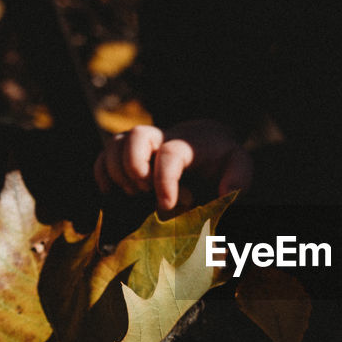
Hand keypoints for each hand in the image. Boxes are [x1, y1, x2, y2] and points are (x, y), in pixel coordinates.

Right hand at [93, 120, 252, 208]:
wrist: (207, 142)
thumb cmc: (222, 159)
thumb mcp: (239, 165)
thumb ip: (239, 178)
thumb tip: (226, 193)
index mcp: (188, 143)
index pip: (170, 153)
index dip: (164, 179)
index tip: (166, 205)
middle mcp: (161, 138)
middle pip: (137, 136)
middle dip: (136, 167)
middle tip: (146, 192)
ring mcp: (141, 144)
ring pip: (115, 144)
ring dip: (118, 172)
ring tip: (134, 193)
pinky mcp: (126, 153)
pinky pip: (103, 156)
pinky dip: (102, 174)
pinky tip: (112, 193)